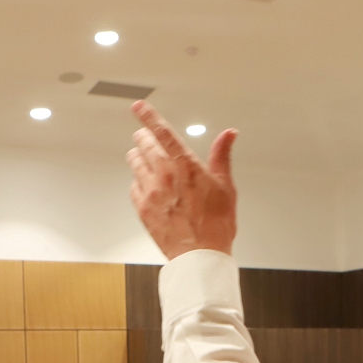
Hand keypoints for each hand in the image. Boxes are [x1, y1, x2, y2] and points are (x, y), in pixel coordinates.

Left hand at [127, 101, 238, 260]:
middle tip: (144, 136)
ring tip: (143, 159)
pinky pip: (133, 187)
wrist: (200, 255)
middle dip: (144, 137)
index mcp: (185, 165)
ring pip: (135, 163)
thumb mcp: (226, 186)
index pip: (162, 131)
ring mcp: (151, 192)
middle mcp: (164, 174)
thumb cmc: (216, 224)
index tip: (138, 107)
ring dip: (138, 157)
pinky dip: (138, 182)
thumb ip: (222, 156)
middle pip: (144, 144)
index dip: (148, 115)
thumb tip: (228, 135)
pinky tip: (145, 186)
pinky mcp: (143, 209)